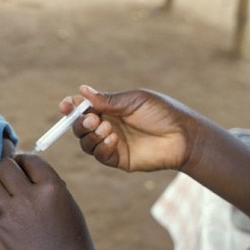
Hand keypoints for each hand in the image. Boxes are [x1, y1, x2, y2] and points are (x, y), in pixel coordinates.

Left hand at [0, 154, 95, 249]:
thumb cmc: (68, 232)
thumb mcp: (65, 199)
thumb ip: (44, 181)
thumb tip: (21, 163)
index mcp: (52, 187)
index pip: (29, 159)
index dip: (26, 161)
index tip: (27, 168)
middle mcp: (29, 197)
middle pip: (4, 166)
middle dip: (9, 168)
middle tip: (15, 176)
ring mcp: (12, 213)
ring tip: (8, 191)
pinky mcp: (1, 226)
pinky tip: (8, 208)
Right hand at [62, 85, 199, 171]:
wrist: (183, 137)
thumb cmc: (163, 113)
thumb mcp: (134, 100)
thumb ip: (108, 100)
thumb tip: (82, 90)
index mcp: (109, 109)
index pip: (82, 108)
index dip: (70, 107)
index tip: (66, 105)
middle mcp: (106, 126)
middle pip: (79, 127)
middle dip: (80, 123)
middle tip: (92, 119)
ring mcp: (110, 143)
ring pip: (85, 142)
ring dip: (91, 136)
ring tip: (107, 129)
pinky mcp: (117, 159)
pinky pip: (99, 155)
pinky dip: (101, 147)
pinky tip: (114, 140)